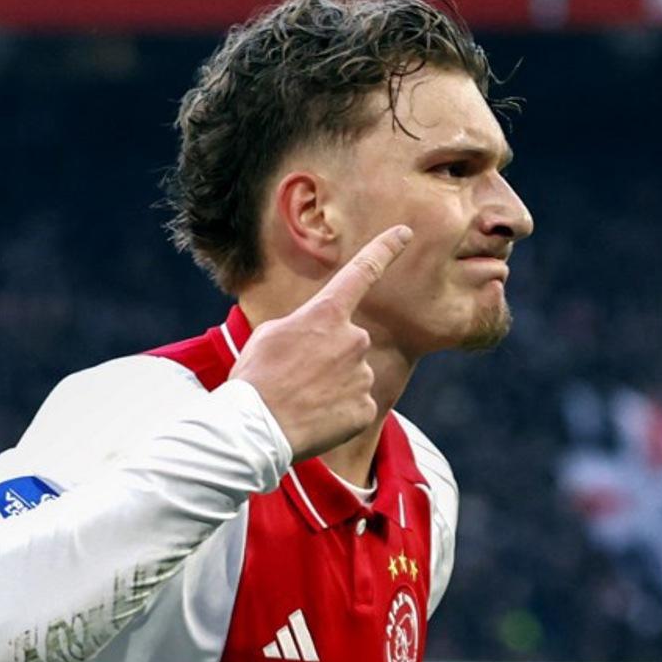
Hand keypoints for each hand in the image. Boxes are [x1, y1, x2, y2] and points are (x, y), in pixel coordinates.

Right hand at [230, 224, 412, 461]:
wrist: (256, 428)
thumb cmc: (256, 378)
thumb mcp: (270, 335)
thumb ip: (305, 328)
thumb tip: (320, 342)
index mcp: (326, 314)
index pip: (362, 272)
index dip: (385, 249)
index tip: (405, 233)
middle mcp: (354, 338)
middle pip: (350, 343)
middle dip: (330, 357)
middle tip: (296, 377)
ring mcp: (363, 374)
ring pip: (353, 376)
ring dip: (332, 387)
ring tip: (301, 399)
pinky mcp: (365, 407)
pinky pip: (356, 405)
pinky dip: (338, 414)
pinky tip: (315, 419)